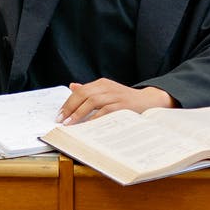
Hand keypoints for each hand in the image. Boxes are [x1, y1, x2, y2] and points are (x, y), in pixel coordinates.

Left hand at [58, 79, 174, 124]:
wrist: (149, 101)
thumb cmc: (126, 99)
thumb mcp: (107, 92)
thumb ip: (90, 90)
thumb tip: (72, 86)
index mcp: (102, 83)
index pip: (80, 91)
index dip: (68, 103)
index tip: (59, 115)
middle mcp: (107, 87)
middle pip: (83, 95)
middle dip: (70, 108)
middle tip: (62, 120)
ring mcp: (115, 95)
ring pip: (92, 102)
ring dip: (79, 114)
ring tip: (70, 124)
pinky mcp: (122, 105)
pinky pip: (105, 111)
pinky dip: (94, 118)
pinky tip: (87, 126)